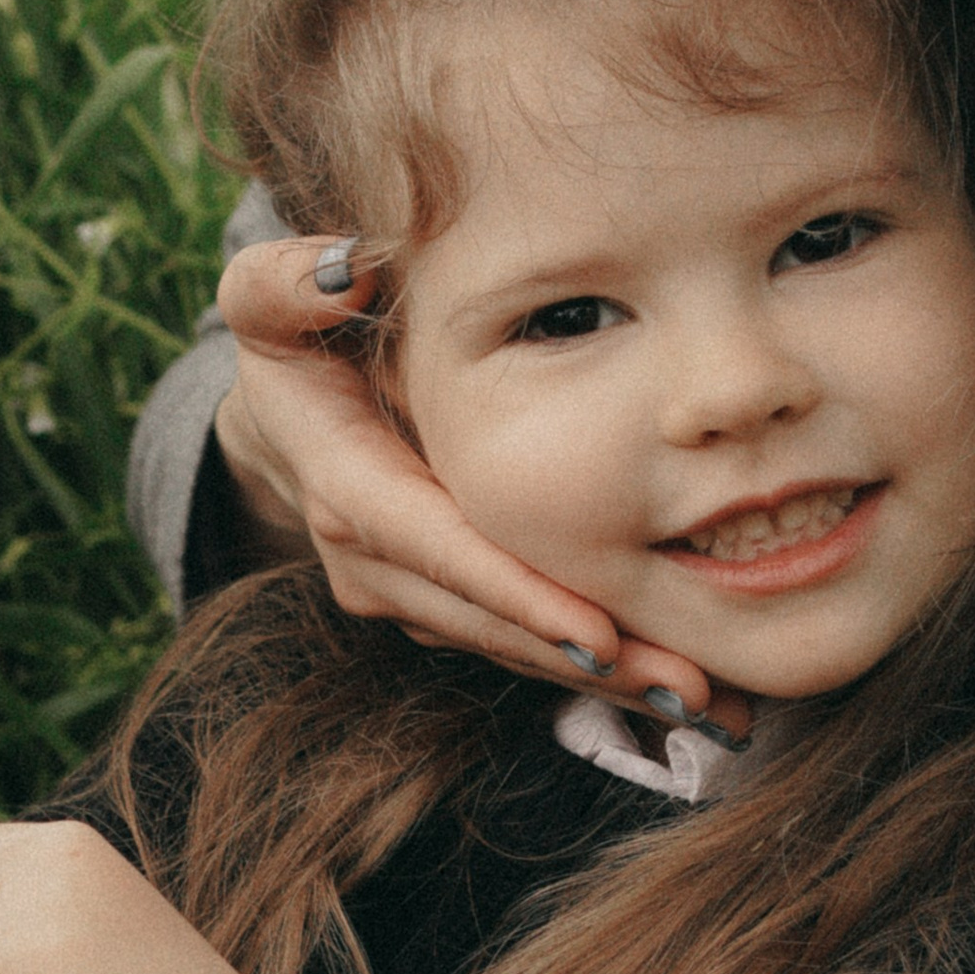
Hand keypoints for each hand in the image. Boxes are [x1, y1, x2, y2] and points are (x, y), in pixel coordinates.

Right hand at [215, 235, 743, 730]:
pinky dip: (599, 673)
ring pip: (512, 647)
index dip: (510, 590)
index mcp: (341, 479)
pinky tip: (679, 691)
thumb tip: (341, 272)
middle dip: (585, 659)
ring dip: (608, 682)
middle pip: (487, 619)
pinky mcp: (439, 609)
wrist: (286, 411)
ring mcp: (404, 594)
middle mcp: (369, 558)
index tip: (593, 630)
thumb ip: (285, 282)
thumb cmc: (296, 335)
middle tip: (691, 687)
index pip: (431, 542)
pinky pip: (522, 646)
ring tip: (708, 701)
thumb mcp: (266, 298)